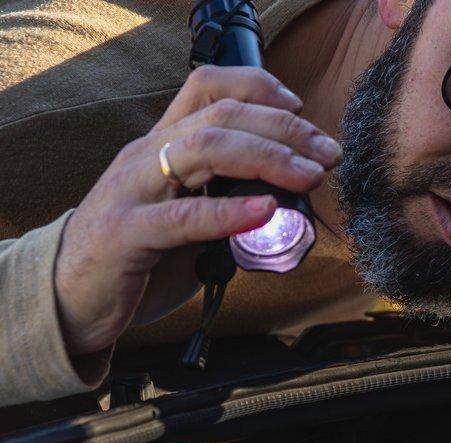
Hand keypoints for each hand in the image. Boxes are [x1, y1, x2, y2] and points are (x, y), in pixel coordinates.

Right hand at [53, 66, 341, 354]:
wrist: (72, 297)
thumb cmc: (142, 256)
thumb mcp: (189, 214)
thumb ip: (229, 199)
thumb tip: (292, 199)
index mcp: (163, 144)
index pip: (207, 87)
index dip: (259, 87)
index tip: (302, 111)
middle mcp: (146, 156)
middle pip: (220, 116)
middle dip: (284, 129)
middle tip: (328, 153)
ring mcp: (133, 191)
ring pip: (204, 150)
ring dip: (267, 158)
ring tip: (309, 176)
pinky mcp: (126, 234)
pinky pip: (184, 217)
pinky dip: (230, 212)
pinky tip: (265, 211)